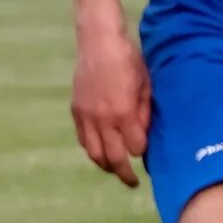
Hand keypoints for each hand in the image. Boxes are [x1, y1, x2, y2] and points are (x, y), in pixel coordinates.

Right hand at [70, 25, 149, 187]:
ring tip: (115, 169)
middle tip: (132, 182)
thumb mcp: (146, 84)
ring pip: (94, 154)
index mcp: (123, 112)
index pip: (135, 148)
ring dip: (105, 165)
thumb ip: (145, 113)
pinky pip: (83, 140)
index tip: (146, 150)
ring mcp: (86, 116)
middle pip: (113, 158)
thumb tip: (143, 136)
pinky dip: (92, 150)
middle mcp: (103, 119)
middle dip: (124, 174)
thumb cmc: (128, 58)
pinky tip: (101, 150)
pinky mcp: (76, 111)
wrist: (98, 39)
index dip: (142, 151)